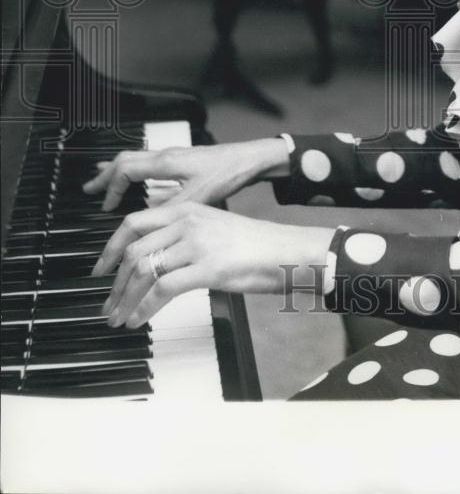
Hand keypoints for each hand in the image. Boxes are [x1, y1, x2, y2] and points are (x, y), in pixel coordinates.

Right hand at [82, 138, 288, 210]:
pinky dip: (136, 171)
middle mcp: (166, 156)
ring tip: (103, 181)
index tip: (105, 207)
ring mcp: (174, 156)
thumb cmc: (228, 173)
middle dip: (105, 175)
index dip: (111, 188)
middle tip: (89, 189)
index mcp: (166, 162)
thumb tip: (146, 224)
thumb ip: (170, 208)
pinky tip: (138, 182)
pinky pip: (149, 162)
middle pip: (125, 159)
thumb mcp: (198, 197)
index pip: (126, 170)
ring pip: (137, 158)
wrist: (250, 160)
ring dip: (118, 171)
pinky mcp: (183, 161)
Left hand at [93, 202, 333, 327]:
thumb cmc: (256, 246)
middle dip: (114, 282)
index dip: (111, 248)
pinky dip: (144, 308)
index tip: (101, 270)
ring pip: (144, 271)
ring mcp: (197, 244)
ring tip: (119, 317)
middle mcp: (188, 222)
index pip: (134, 223)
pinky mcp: (208, 268)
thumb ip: (184, 238)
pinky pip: (163, 290)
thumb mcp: (214, 230)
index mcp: (188, 209)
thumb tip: (155, 264)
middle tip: (107, 303)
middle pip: (135, 250)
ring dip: (125, 299)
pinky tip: (139, 320)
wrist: (288, 251)